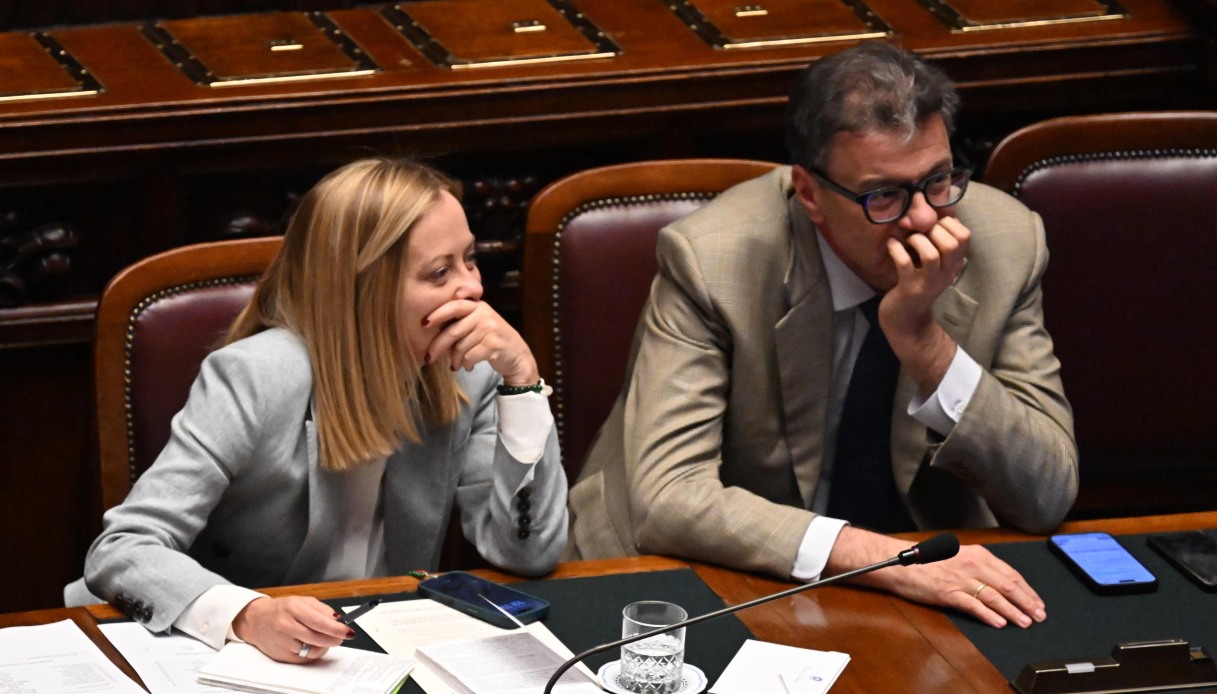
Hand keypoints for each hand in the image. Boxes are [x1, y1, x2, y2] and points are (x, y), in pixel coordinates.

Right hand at [232, 596, 353, 661]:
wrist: (255, 620)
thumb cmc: (281, 609)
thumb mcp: (302, 601)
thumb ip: (322, 610)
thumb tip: (339, 620)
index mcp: (294, 608)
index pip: (320, 622)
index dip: (337, 629)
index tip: (349, 632)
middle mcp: (286, 625)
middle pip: (318, 638)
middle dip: (334, 639)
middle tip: (341, 637)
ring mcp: (283, 641)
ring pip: (312, 650)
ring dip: (324, 647)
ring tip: (325, 639)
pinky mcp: (281, 655)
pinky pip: (304, 659)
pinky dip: (312, 653)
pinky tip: (312, 645)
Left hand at [424, 299, 538, 384]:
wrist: (517, 355)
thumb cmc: (492, 340)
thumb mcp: (478, 324)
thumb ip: (461, 322)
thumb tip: (431, 332)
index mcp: (477, 306)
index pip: (454, 306)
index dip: (438, 314)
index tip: (423, 323)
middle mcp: (484, 314)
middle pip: (453, 330)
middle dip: (437, 346)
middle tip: (428, 358)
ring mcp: (490, 329)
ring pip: (460, 347)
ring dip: (455, 360)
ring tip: (456, 365)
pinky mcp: (493, 344)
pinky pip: (469, 356)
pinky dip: (465, 365)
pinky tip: (468, 367)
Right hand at [828, 527, 1045, 628]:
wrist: (900, 563)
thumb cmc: (926, 560)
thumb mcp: (957, 555)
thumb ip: (978, 566)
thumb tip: (1000, 581)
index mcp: (977, 554)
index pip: (1010, 573)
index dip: (1027, 589)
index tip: (1037, 601)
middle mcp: (972, 564)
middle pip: (1007, 585)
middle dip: (1026, 602)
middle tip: (1039, 615)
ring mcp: (960, 579)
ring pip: (995, 596)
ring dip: (1012, 611)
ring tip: (1024, 622)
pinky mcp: (948, 592)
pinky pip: (974, 605)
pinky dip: (989, 615)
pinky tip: (999, 623)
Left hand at [880, 217, 970, 394]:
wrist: (905, 320)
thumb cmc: (916, 284)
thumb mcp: (931, 263)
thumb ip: (933, 240)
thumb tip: (923, 208)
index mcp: (954, 264)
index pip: (965, 235)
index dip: (947, 223)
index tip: (930, 224)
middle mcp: (946, 273)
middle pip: (952, 243)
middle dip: (932, 229)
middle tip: (917, 231)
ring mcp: (928, 282)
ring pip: (931, 254)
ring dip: (916, 241)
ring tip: (906, 240)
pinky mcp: (909, 289)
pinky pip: (904, 263)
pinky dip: (896, 250)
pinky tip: (891, 245)